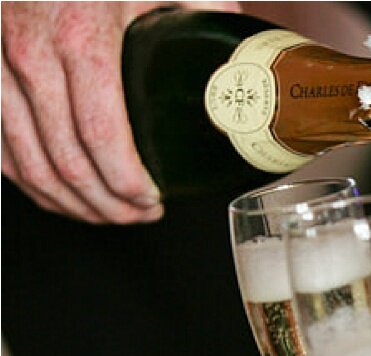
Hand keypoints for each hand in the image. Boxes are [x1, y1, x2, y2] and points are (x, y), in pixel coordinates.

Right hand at [1, 1, 237, 223]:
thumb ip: (203, 8)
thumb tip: (246, 51)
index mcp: (81, 36)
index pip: (99, 134)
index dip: (124, 181)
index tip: (151, 201)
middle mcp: (29, 52)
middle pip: (62, 158)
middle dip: (103, 202)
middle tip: (137, 216)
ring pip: (21, 159)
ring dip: (64, 200)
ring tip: (104, 214)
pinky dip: (24, 177)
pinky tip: (56, 192)